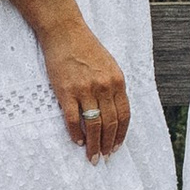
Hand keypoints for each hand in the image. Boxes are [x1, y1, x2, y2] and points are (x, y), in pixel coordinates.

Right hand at [38, 11, 130, 155]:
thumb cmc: (86, 48)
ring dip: (93, 144)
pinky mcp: (66, 91)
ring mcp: (85, 90)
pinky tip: (77, 141)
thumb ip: (112, 87)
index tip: (117, 147)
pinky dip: (76, 133)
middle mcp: (104, 87)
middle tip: (104, 158)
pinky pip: (73, 119)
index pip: (124, 115)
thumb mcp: (108, 65)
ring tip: (92, 157)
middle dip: (108, 144)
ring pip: (93, 125)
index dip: (121, 134)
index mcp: (117, 81)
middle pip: (110, 123)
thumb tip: (113, 112)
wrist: (65, 32)